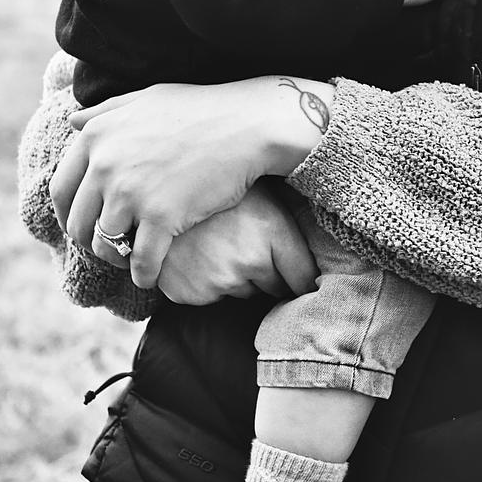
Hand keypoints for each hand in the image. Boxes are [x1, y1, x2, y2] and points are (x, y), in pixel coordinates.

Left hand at [51, 77, 329, 286]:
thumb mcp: (146, 98)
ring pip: (105, 245)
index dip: (69, 214)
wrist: (247, 124)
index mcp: (96, 137)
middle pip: (78, 222)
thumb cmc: (201, 109)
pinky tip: (150, 278)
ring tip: (131, 261)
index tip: (84, 225)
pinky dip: (143, 275)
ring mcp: (131, 193)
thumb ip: (105, 111)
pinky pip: (141, 261)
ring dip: (116, 259)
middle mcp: (105, 165)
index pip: (61, 189)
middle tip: (109, 248)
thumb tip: (74, 122)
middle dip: (89, 241)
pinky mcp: (161, 217)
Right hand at [158, 184, 317, 304]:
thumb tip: (320, 271)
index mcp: (272, 234)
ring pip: (243, 293)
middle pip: (276, 289)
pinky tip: (199, 255)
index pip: (304, 279)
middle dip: (269, 273)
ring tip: (220, 243)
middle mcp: (248, 261)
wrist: (161, 182)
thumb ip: (296, 231)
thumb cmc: (222, 187)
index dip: (306, 280)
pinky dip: (207, 283)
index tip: (304, 280)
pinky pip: (211, 298)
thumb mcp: (266, 197)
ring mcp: (216, 279)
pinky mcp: (187, 292)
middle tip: (248, 242)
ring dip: (237, 277)